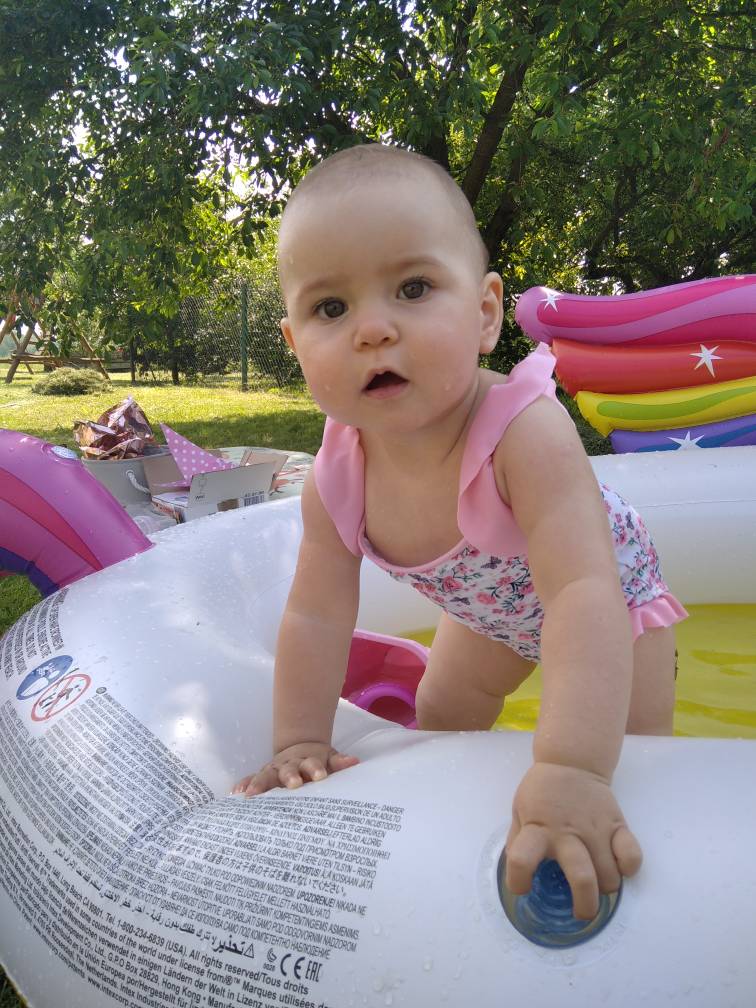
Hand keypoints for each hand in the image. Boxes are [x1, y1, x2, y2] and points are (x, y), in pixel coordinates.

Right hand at [232, 742, 358, 796]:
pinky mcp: (263, 776)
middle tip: (294, 785)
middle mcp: (288, 765)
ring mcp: (274, 771)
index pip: (312, 764)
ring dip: (259, 784)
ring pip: (266, 775)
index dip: (316, 768)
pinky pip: (251, 779)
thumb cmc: (317, 761)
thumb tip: (354, 762)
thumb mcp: (329, 758)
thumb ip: (339, 762)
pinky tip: (236, 793)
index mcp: (307, 761)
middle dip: (290, 777)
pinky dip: (244, 784)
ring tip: (251, 795)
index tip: (321, 775)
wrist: (300, 749)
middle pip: (288, 770)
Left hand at [505, 761, 641, 919]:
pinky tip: (619, 867)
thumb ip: (518, 842)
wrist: (571, 762)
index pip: (521, 859)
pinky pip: (632, 855)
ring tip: (596, 884)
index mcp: (537, 829)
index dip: (518, 880)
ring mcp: (596, 829)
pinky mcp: (617, 824)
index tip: (523, 888)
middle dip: (584, 905)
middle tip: (581, 912)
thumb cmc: (542, 792)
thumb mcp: (519, 812)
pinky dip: (629, 867)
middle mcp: (567, 833)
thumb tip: (518, 873)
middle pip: (582, 878)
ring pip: (609, 875)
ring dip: (604, 888)